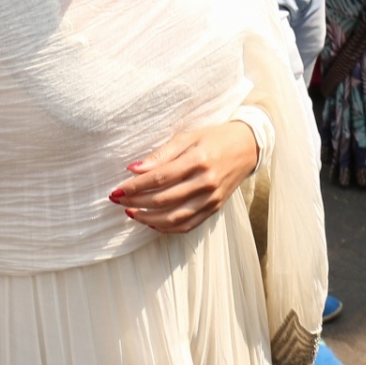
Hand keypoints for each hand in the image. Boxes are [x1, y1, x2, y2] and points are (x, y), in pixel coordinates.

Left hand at [109, 120, 258, 233]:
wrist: (248, 147)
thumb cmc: (213, 138)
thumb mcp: (187, 137)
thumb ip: (161, 154)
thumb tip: (133, 168)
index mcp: (198, 160)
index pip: (160, 178)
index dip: (135, 186)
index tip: (117, 189)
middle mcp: (206, 182)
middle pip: (164, 199)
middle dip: (137, 202)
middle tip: (118, 200)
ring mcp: (212, 198)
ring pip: (175, 217)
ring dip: (149, 218)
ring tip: (131, 213)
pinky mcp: (215, 208)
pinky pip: (188, 225)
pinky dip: (167, 228)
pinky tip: (152, 223)